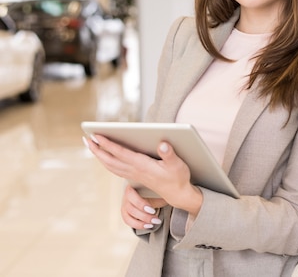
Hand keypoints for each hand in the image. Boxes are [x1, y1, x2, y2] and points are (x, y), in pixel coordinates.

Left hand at [84, 134, 202, 214]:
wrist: (178, 194)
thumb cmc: (178, 178)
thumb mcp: (177, 165)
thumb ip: (169, 154)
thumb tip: (162, 144)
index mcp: (143, 166)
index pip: (121, 153)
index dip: (108, 144)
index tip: (96, 135)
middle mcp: (135, 171)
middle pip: (110, 160)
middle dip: (97, 150)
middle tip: (86, 139)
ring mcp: (134, 175)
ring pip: (111, 166)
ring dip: (99, 156)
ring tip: (91, 146)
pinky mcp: (135, 177)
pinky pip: (115, 169)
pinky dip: (106, 162)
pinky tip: (105, 157)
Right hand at [121, 185, 166, 229]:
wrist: (152, 192)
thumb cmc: (155, 189)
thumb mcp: (158, 188)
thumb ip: (160, 189)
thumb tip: (172, 193)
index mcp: (133, 185)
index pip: (131, 194)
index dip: (141, 204)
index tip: (152, 210)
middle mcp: (127, 195)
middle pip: (130, 208)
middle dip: (144, 216)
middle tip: (156, 219)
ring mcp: (125, 204)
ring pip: (128, 215)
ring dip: (141, 221)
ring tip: (154, 223)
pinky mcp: (126, 213)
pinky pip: (128, 221)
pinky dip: (138, 225)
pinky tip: (148, 226)